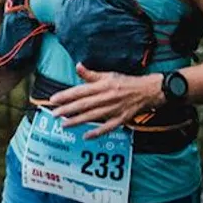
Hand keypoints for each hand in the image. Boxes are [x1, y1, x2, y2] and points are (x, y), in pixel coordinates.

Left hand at [46, 64, 162, 136]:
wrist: (149, 91)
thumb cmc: (127, 82)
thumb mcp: (109, 75)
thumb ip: (91, 74)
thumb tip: (78, 66)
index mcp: (103, 85)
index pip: (80, 91)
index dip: (66, 96)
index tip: (54, 100)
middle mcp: (107, 97)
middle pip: (84, 105)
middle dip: (67, 110)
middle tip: (54, 114)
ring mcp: (114, 109)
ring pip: (93, 116)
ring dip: (77, 121)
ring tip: (64, 124)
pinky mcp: (121, 119)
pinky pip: (108, 127)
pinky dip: (97, 132)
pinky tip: (86, 136)